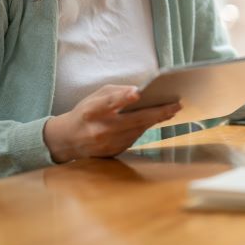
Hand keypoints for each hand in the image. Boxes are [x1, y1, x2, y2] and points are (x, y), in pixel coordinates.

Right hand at [43, 84, 180, 162]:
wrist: (69, 139)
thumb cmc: (85, 112)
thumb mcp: (95, 97)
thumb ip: (116, 93)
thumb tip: (140, 92)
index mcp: (91, 111)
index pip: (108, 103)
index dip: (122, 98)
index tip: (136, 93)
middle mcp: (100, 129)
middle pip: (132, 121)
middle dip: (157, 112)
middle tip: (175, 105)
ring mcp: (108, 144)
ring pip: (138, 130)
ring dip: (156, 120)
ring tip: (171, 109)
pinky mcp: (114, 152)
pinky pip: (135, 138)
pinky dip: (145, 128)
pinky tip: (155, 119)